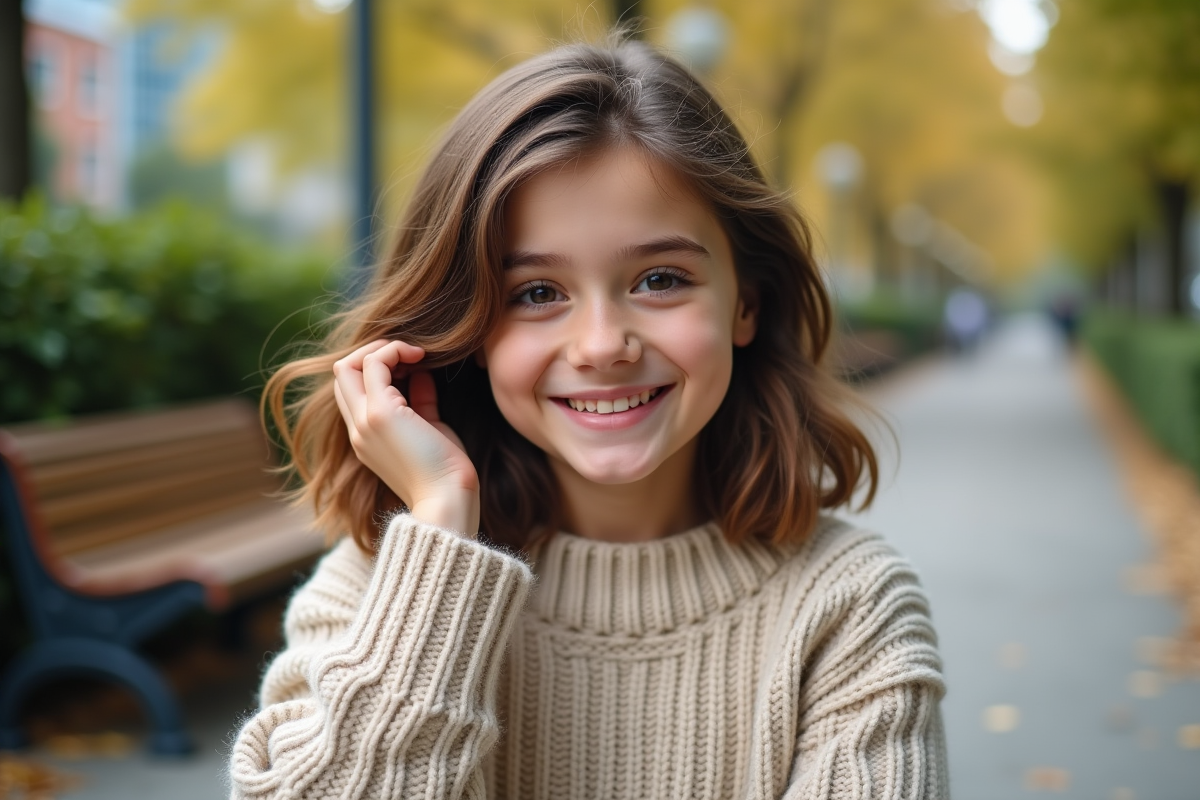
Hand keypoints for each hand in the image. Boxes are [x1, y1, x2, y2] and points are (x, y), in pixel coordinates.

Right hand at [332, 340, 479, 535]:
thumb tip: (421, 373)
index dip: (377, 369)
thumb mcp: (430, 428)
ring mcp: (365, 422)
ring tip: (416, 353)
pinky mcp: (381, 414)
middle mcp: (358, 429)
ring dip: (384, 349)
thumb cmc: (445, 470)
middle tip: (410, 354)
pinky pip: (374, 364)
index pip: (352, 389)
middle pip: (342, 374)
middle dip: (374, 353)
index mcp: (366, 437)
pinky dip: (395, 351)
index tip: (412, 367)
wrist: (447, 500)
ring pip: (349, 364)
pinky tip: (420, 356)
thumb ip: (420, 402)